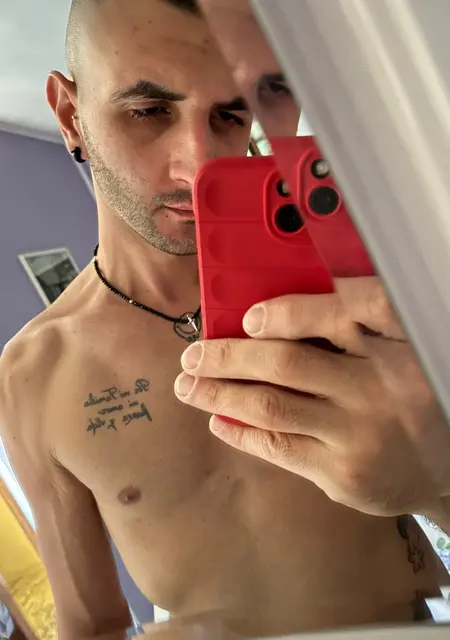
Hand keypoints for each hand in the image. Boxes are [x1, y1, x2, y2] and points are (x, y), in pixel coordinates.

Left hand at [175, 277, 449, 516]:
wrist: (445, 466)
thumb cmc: (408, 394)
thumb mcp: (396, 351)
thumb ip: (353, 327)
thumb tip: (272, 314)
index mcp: (397, 342)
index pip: (346, 310)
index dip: (290, 311)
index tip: (248, 317)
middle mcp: (380, 385)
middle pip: (288, 361)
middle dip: (230, 355)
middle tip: (194, 353)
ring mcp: (360, 433)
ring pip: (272, 405)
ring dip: (220, 392)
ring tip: (188, 384)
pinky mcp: (345, 474)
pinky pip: (279, 447)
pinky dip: (241, 432)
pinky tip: (216, 418)